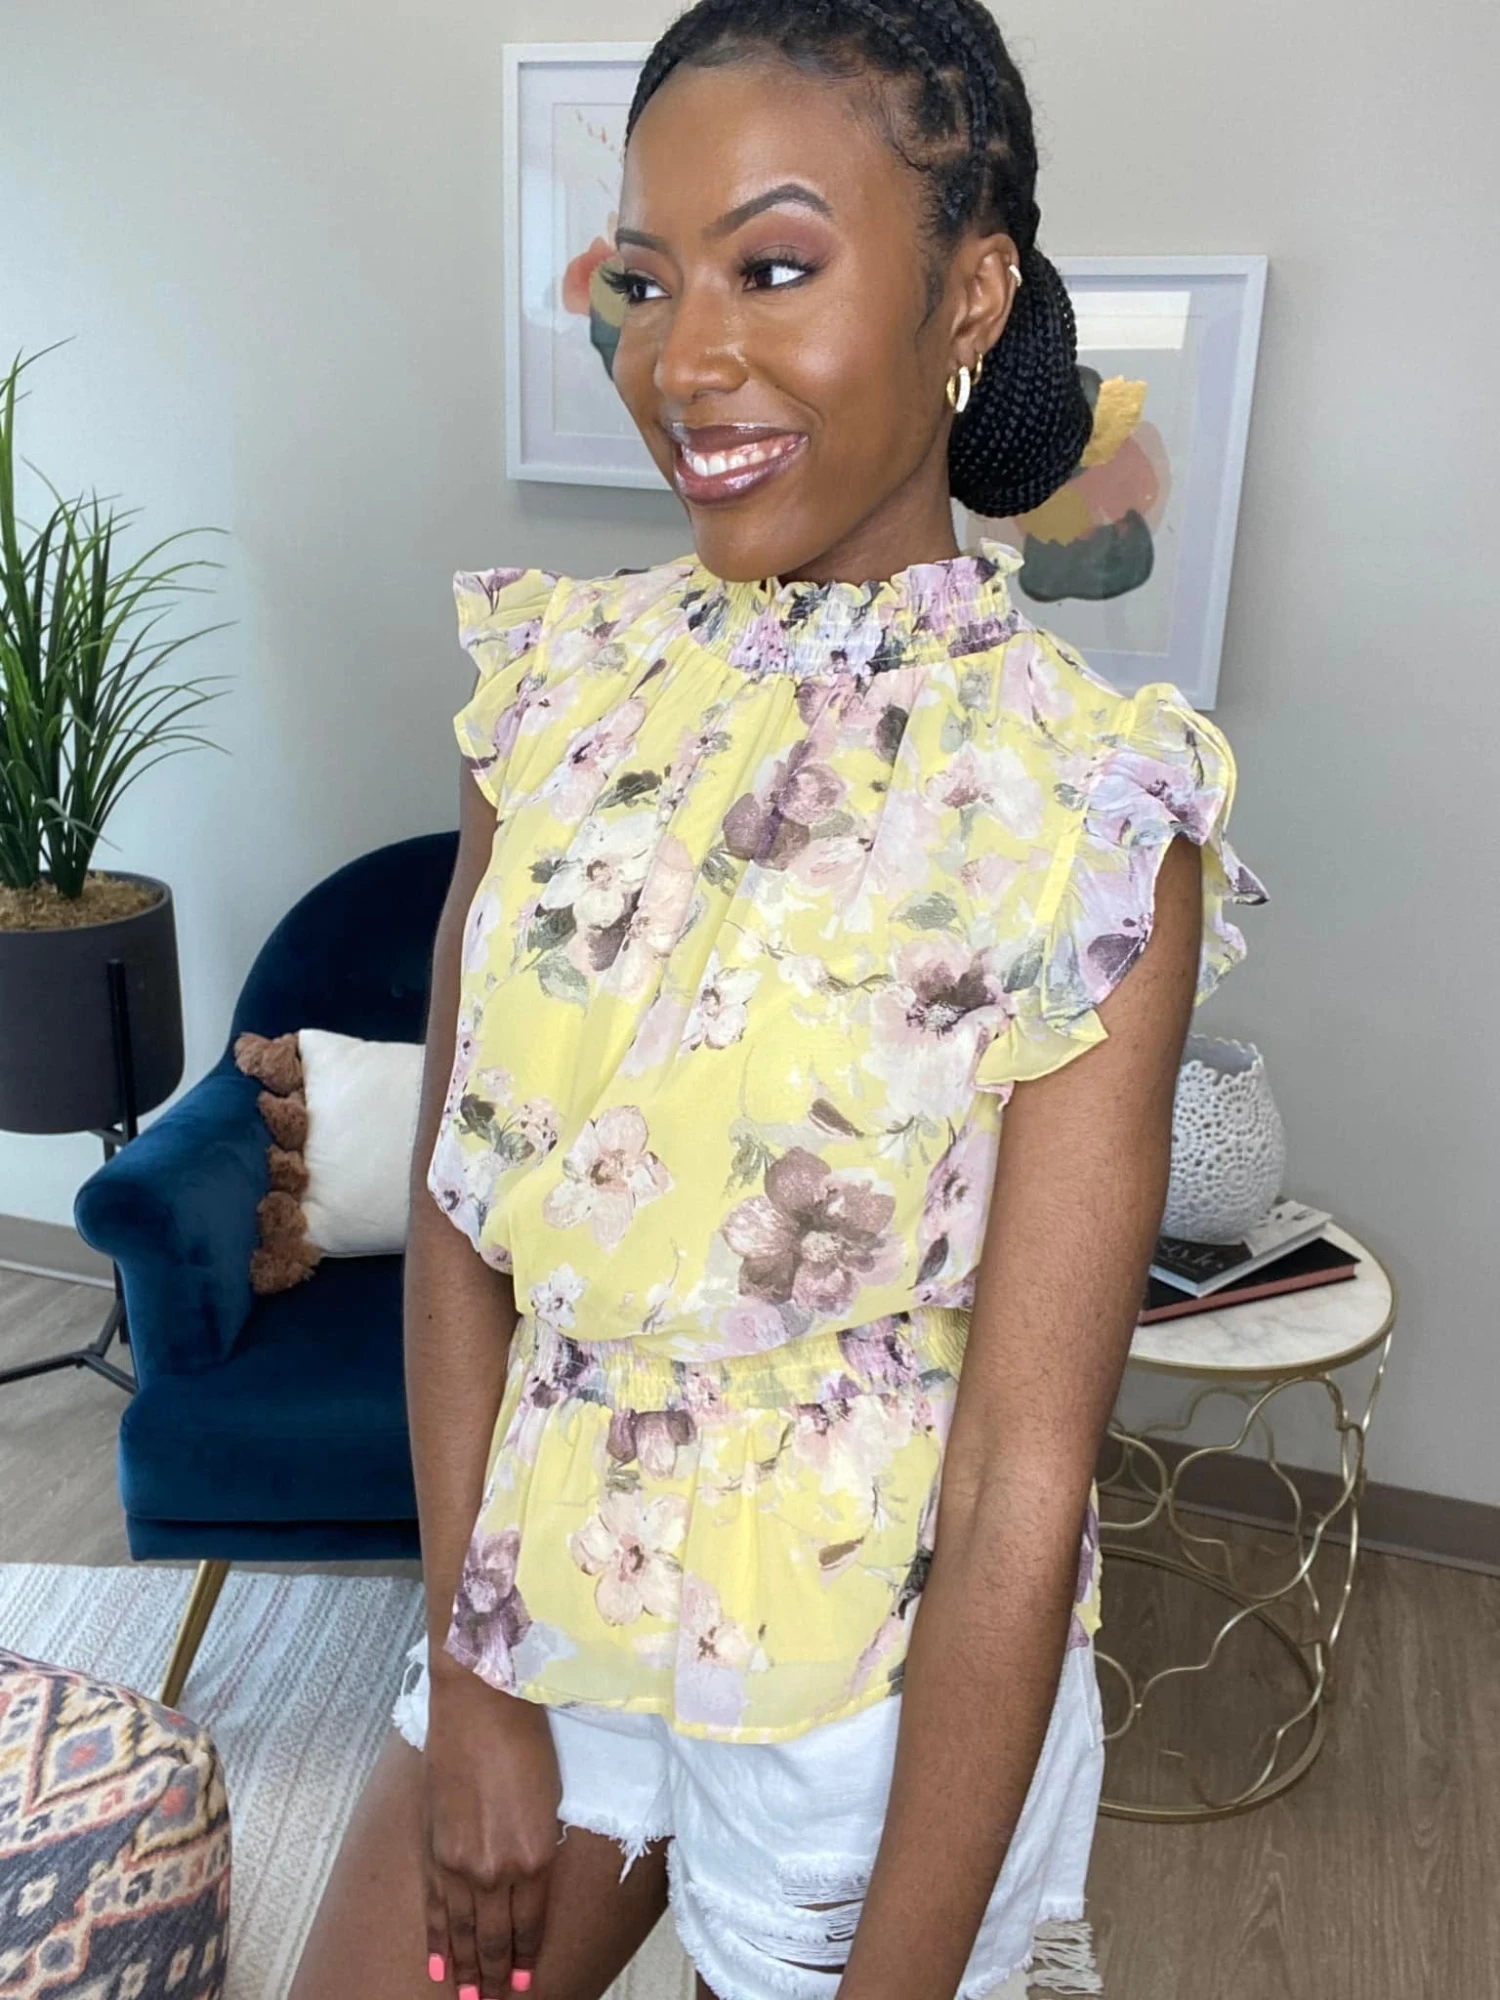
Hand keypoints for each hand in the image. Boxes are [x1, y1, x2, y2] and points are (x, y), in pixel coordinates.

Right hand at [423, 1658, 562, 1997]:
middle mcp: (496, 1869)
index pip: (530, 1926)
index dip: (526, 1960)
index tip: (524, 1986)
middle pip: (495, 1939)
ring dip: (466, 1970)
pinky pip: (435, 1908)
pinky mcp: (433, 1847)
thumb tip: (528, 1878)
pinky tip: (441, 1967)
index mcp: (534, 1856)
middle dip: (495, 1978)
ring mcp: (460, 1862)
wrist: (480, 1700)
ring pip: (463, 1932)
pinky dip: (438, 1941)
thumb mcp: (549, 1798)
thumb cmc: (526, 1736)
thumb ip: (537, 1846)